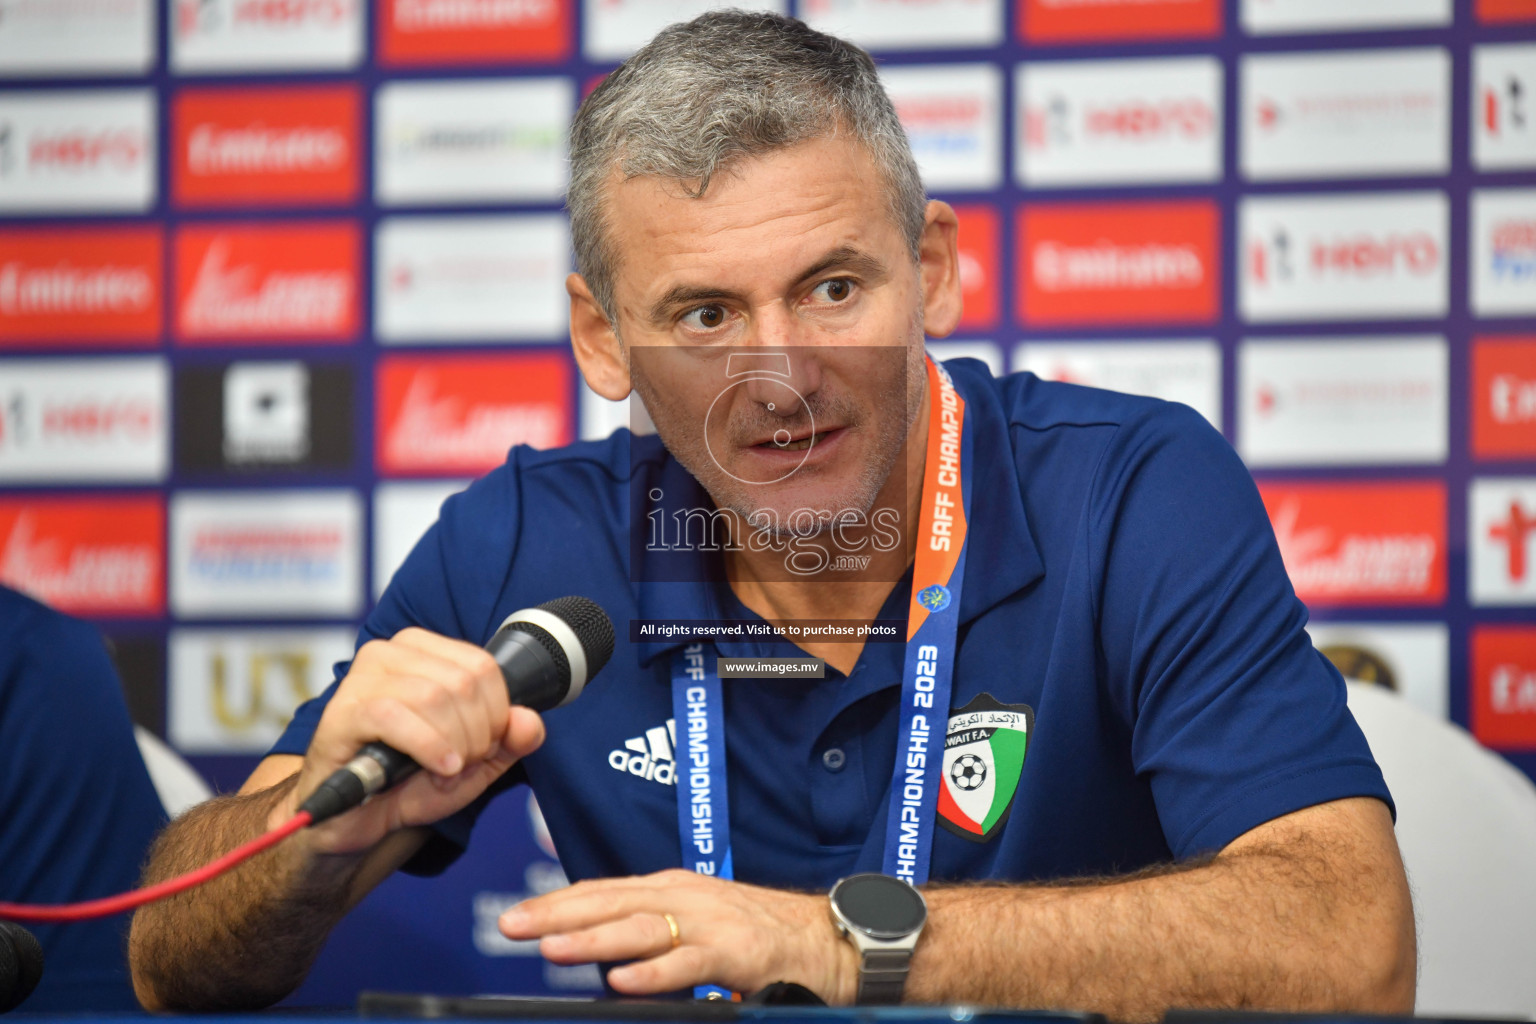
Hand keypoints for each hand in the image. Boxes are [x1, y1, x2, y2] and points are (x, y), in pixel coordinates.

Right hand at [274, 627, 545, 853]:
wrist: (351, 820)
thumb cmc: (407, 781)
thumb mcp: (473, 763)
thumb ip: (509, 741)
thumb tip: (529, 720)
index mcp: (423, 651)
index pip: (484, 666)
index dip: (497, 714)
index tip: (483, 747)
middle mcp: (389, 653)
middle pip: (464, 682)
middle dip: (476, 734)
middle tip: (460, 764)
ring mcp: (361, 678)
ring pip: (435, 696)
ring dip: (453, 745)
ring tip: (443, 770)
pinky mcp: (342, 712)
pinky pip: (396, 716)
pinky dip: (428, 746)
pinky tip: (438, 768)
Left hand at [499, 869, 858, 1003]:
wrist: (827, 937)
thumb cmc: (761, 933)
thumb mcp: (700, 921)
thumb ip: (655, 930)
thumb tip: (602, 950)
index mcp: (674, 887)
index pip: (604, 891)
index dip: (558, 902)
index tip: (517, 915)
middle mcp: (686, 896)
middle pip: (611, 903)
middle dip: (557, 914)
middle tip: (512, 924)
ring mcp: (710, 922)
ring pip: (641, 928)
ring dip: (593, 938)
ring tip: (552, 949)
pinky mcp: (736, 951)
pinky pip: (687, 962)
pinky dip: (653, 972)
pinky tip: (621, 981)